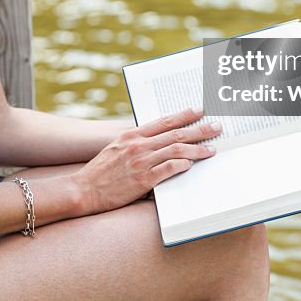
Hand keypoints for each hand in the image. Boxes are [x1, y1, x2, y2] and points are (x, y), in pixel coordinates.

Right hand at [70, 107, 220, 214]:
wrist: (82, 190)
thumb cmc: (100, 172)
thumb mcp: (116, 148)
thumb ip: (136, 143)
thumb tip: (157, 141)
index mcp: (132, 135)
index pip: (164, 121)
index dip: (184, 114)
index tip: (200, 110)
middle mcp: (138, 145)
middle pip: (176, 133)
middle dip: (200, 129)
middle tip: (217, 126)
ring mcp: (140, 162)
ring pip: (176, 150)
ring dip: (197, 149)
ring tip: (212, 149)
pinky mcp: (142, 180)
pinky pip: (168, 169)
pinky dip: (182, 165)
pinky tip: (192, 165)